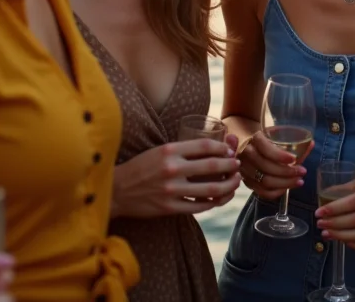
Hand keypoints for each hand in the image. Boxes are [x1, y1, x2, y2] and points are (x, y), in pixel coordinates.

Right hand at [112, 138, 241, 217]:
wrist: (118, 190)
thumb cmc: (141, 167)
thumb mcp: (159, 151)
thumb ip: (182, 150)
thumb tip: (213, 148)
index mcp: (169, 151)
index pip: (205, 146)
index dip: (222, 148)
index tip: (229, 151)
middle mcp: (172, 169)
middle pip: (212, 167)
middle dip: (230, 166)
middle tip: (237, 165)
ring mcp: (171, 190)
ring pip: (210, 190)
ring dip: (228, 186)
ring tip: (234, 182)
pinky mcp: (169, 208)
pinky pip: (199, 207)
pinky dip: (213, 203)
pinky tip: (219, 198)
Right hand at [237, 131, 307, 200]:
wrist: (250, 145)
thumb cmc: (267, 140)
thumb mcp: (277, 136)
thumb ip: (293, 141)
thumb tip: (311, 144)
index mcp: (254, 139)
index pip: (265, 148)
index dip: (279, 155)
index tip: (293, 159)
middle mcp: (246, 155)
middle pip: (266, 167)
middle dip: (287, 172)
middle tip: (302, 172)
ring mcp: (245, 170)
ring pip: (264, 181)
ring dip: (284, 184)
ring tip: (299, 181)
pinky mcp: (247, 182)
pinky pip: (261, 192)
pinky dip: (276, 192)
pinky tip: (287, 189)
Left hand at [315, 174, 354, 250]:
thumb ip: (350, 188)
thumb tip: (325, 195)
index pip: (351, 202)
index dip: (333, 209)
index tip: (319, 212)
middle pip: (354, 221)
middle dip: (333, 224)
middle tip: (320, 223)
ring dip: (340, 236)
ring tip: (327, 233)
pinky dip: (352, 244)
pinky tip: (342, 240)